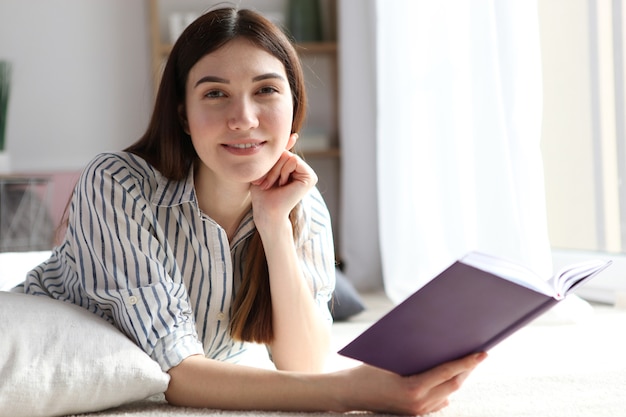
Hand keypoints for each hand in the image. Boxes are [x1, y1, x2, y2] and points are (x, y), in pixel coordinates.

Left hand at [250, 149, 317, 232]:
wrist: (265, 212)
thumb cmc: (262, 194)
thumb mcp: (268, 168)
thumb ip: (280, 153)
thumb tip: (294, 135)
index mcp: (295, 170)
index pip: (282, 152)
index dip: (270, 163)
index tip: (263, 180)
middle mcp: (304, 171)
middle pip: (285, 152)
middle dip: (272, 167)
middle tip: (267, 183)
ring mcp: (309, 174)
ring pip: (288, 156)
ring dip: (275, 170)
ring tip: (273, 185)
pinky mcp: (310, 177)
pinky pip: (293, 160)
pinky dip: (283, 171)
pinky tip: (283, 185)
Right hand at [339, 352, 486, 414]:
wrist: (350, 392)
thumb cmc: (367, 369)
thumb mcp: (391, 357)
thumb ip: (415, 355)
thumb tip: (438, 341)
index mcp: (414, 388)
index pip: (449, 372)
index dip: (468, 362)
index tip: (483, 353)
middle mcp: (419, 404)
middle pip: (453, 385)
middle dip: (468, 369)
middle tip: (480, 355)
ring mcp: (417, 412)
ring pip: (448, 394)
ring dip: (459, 378)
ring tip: (467, 363)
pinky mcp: (414, 414)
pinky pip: (438, 402)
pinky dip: (447, 389)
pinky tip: (453, 379)